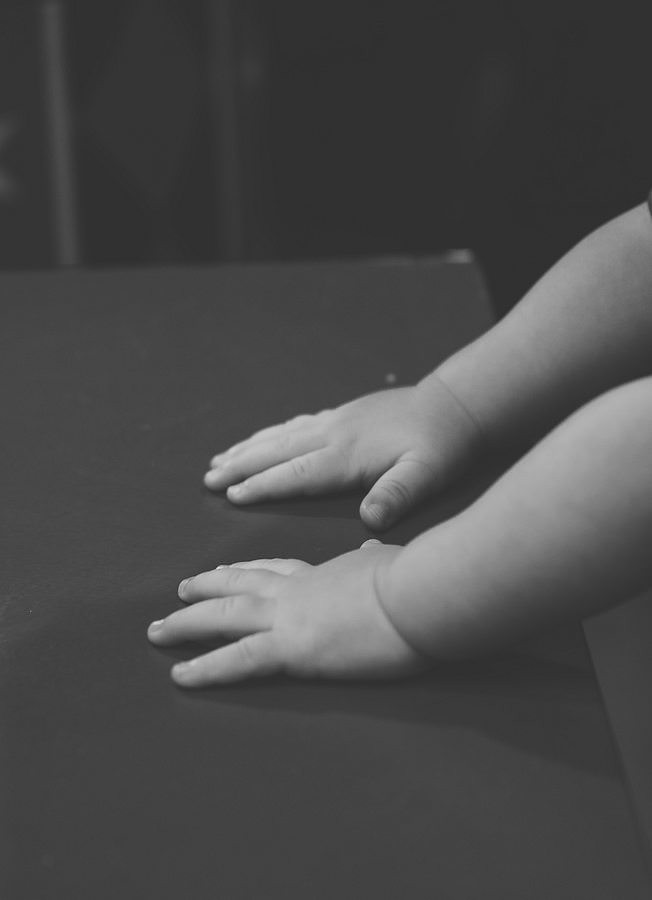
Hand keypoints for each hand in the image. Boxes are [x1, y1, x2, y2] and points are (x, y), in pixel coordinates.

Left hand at [147, 540, 427, 686]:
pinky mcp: (293, 648)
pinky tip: (179, 675)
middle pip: (240, 584)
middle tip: (179, 592)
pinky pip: (238, 659)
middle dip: (206, 588)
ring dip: (187, 622)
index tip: (226, 571)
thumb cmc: (417, 579)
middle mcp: (298, 590)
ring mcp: (290, 616)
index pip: (277, 569)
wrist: (420, 591)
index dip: (248, 570)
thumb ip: (374, 559)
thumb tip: (372, 547)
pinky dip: (205, 668)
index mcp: (324, 572)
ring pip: (225, 615)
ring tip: (158, 630)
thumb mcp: (390, 562)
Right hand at [205, 379, 481, 529]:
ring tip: (220, 458)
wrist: (455, 404)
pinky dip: (273, 433)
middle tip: (207, 479)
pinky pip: (297, 423)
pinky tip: (265, 437)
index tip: (230, 496)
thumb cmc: (443, 446)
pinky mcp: (344, 413)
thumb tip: (372, 520)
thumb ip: (397, 494)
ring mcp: (337, 420)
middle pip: (277, 451)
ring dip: (249, 447)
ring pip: (282, 435)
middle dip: (240, 465)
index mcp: (347, 455)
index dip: (262, 486)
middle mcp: (334, 434)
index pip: (296, 474)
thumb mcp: (427, 473)